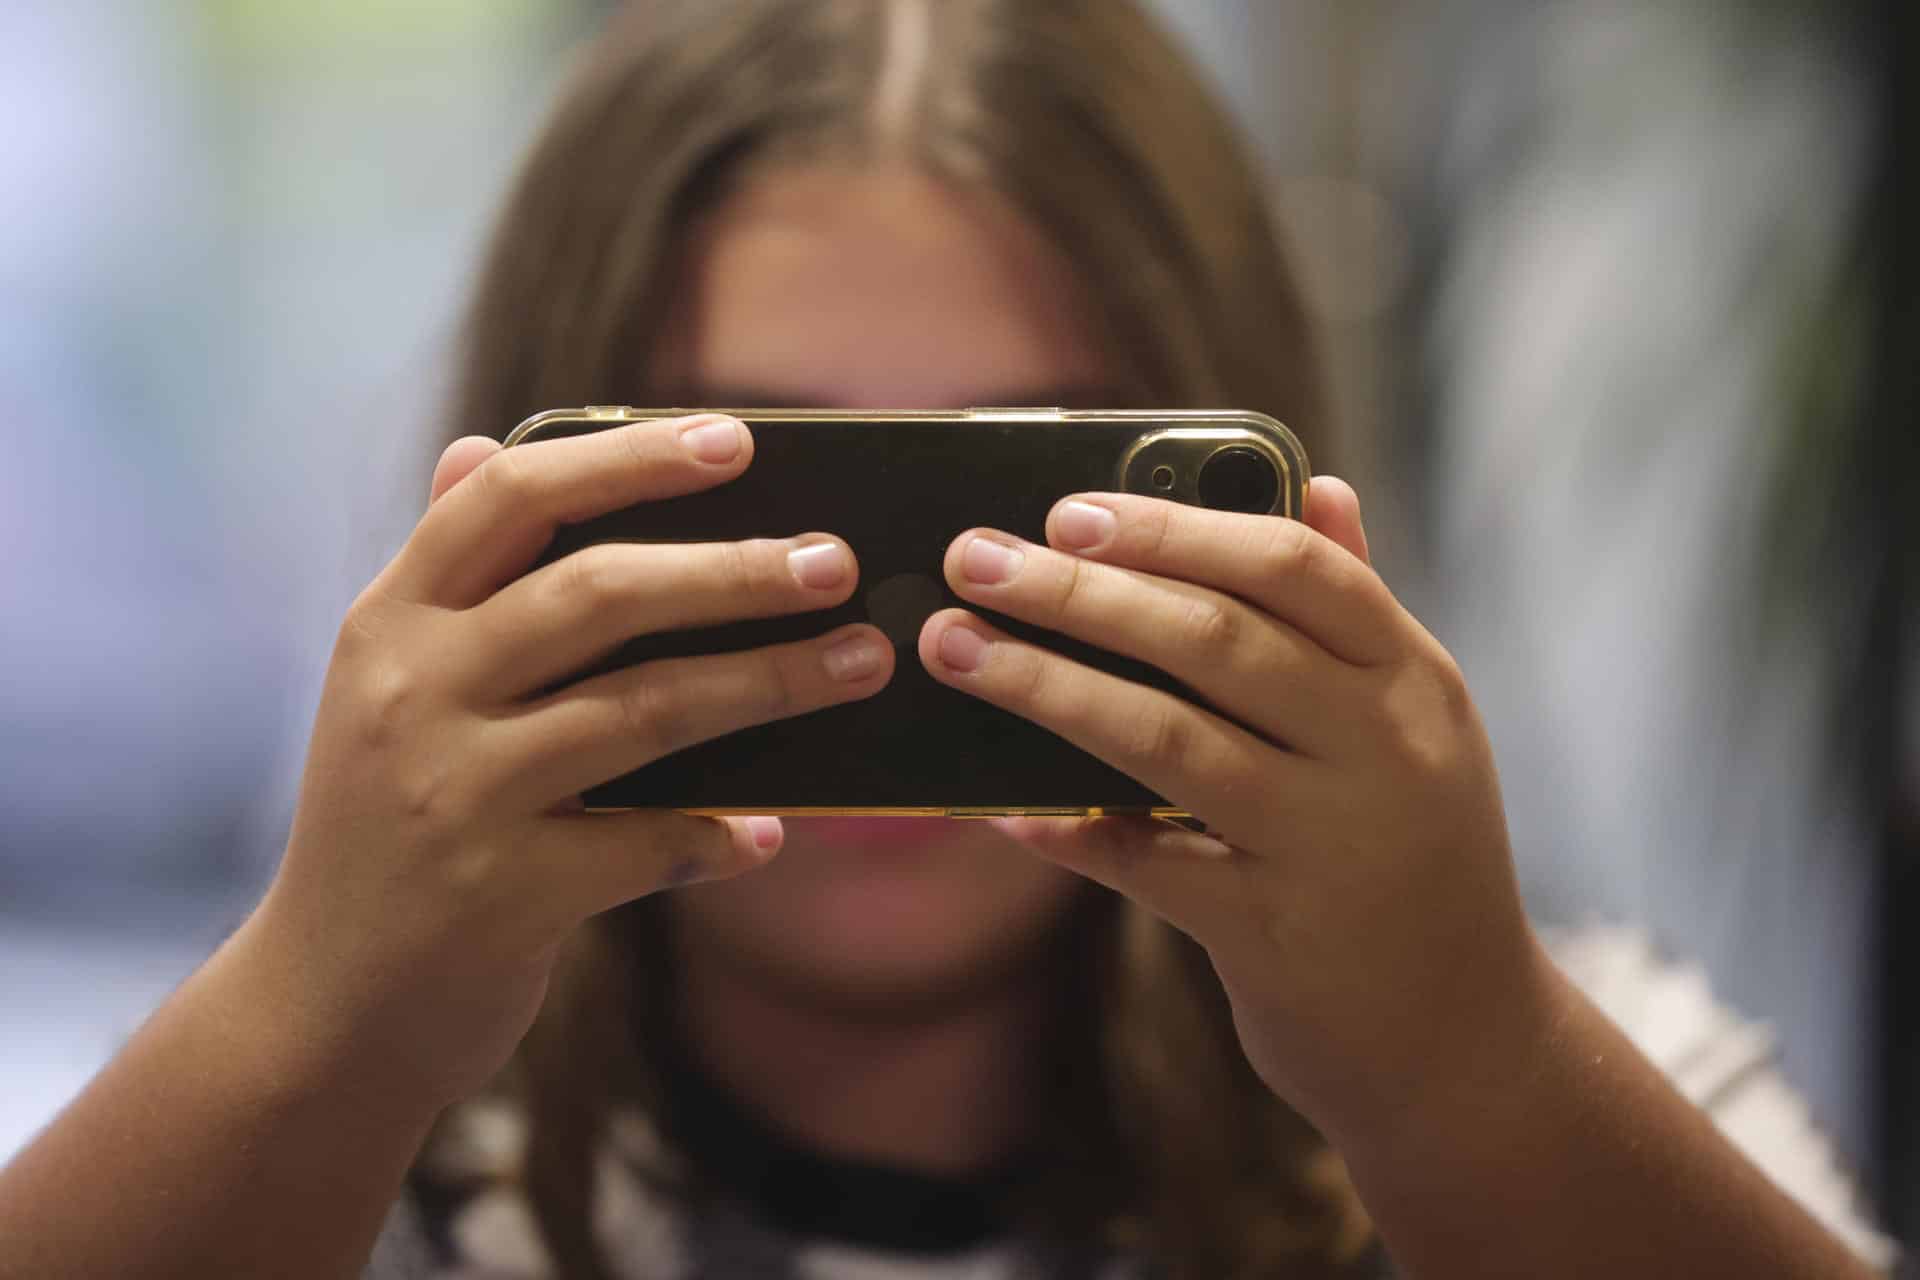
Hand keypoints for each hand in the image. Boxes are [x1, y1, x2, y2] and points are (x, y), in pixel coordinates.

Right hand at [254, 416, 892, 1106]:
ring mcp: (457, 795)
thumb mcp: (386, 688)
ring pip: (644, 712)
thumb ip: (445, 574)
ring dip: (767, 685)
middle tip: (835, 562)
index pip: (512, 500)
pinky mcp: (502, 895)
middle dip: (733, 572)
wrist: (323, 1009)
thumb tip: (482, 442)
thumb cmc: (383, 828)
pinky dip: (718, 837)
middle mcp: (414, 694)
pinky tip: (771, 833)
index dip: (628, 459)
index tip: (737, 440)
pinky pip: (648, 846)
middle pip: (599, 595)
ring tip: (860, 664)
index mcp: (391, 623)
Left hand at [919, 478, 1545, 1140]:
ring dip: (1047, 686)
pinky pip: (1145, 866)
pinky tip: (997, 806)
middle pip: (1214, 639)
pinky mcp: (1273, 935)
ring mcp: (1330, 847)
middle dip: (1080, 592)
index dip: (1175, 527)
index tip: (1069, 509)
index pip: (1294, 567)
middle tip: (974, 560)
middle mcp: (1382, 752)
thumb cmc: (1415, 854)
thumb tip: (1315, 479)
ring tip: (956, 648)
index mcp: (1412, 679)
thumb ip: (1356, 609)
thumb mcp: (1414, 725)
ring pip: (1167, 740)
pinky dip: (1066, 831)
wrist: (1462, 1040)